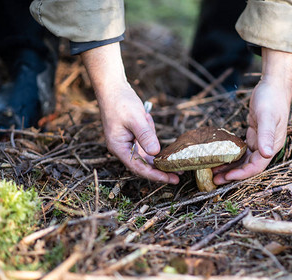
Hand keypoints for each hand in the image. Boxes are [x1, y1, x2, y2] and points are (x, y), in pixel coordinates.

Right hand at [81, 43, 178, 183]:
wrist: (113, 88)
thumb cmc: (120, 102)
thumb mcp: (135, 118)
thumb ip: (145, 135)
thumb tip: (155, 152)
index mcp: (118, 147)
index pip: (138, 167)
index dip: (154, 175)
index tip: (169, 180)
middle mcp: (122, 148)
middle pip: (143, 166)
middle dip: (160, 172)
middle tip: (178, 177)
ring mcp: (128, 143)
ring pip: (146, 158)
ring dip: (160, 162)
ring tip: (178, 168)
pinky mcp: (133, 137)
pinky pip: (147, 148)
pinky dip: (156, 149)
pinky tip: (168, 152)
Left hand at [213, 49, 291, 184]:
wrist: (273, 85)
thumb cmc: (272, 99)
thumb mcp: (268, 116)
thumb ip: (267, 134)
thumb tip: (266, 154)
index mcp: (272, 146)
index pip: (256, 166)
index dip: (242, 174)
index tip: (227, 177)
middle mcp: (266, 146)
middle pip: (248, 166)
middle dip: (232, 173)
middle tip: (215, 180)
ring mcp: (259, 141)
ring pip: (243, 159)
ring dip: (230, 166)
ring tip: (213, 171)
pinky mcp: (252, 135)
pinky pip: (241, 149)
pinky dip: (231, 155)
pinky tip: (219, 157)